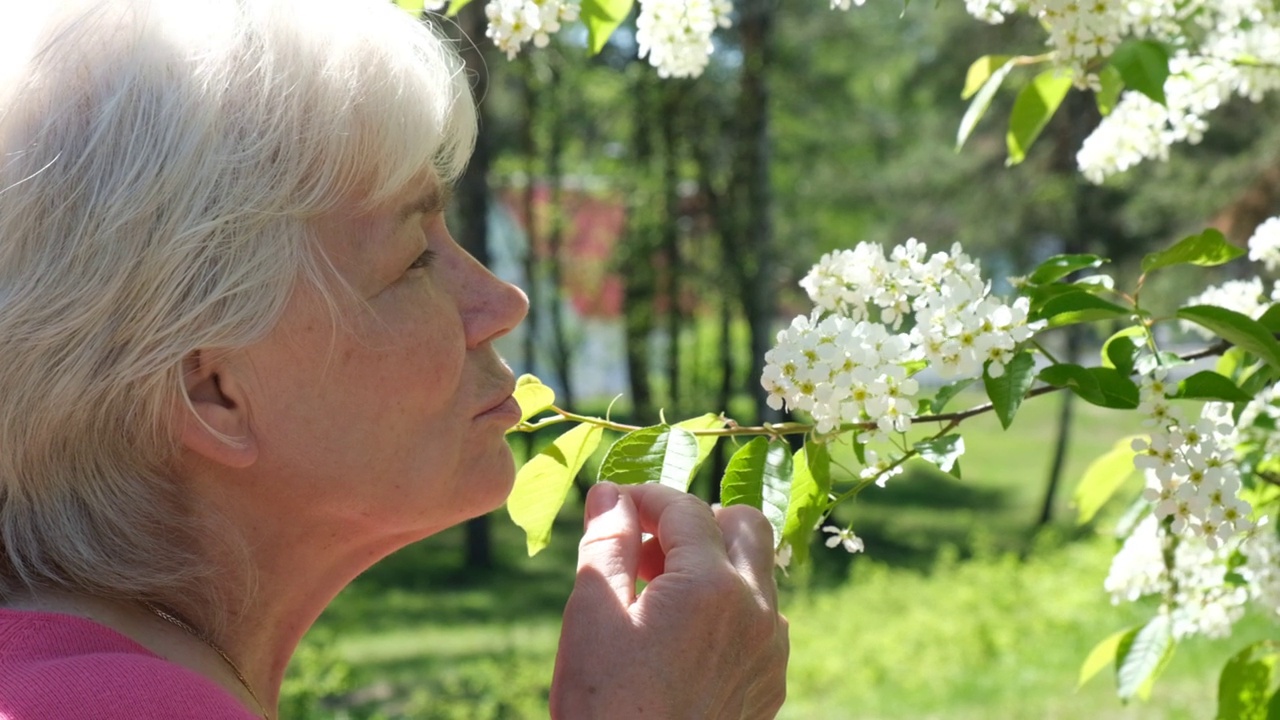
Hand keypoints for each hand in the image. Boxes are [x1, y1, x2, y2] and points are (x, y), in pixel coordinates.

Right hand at [550, 482, 788, 718]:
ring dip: (712, 563)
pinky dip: (726, 607)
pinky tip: (679, 637)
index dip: (644, 496)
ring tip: (654, 594)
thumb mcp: (591, 614)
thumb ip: (604, 541)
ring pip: (756, 573)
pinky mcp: (769, 682)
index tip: (613, 504)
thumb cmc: (605, 705)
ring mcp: (769, 649)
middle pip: (744, 525)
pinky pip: (760, 620)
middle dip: (694, 520)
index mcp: (711, 586)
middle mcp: (756, 610)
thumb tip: (609, 492)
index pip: (685, 508)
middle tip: (643, 545)